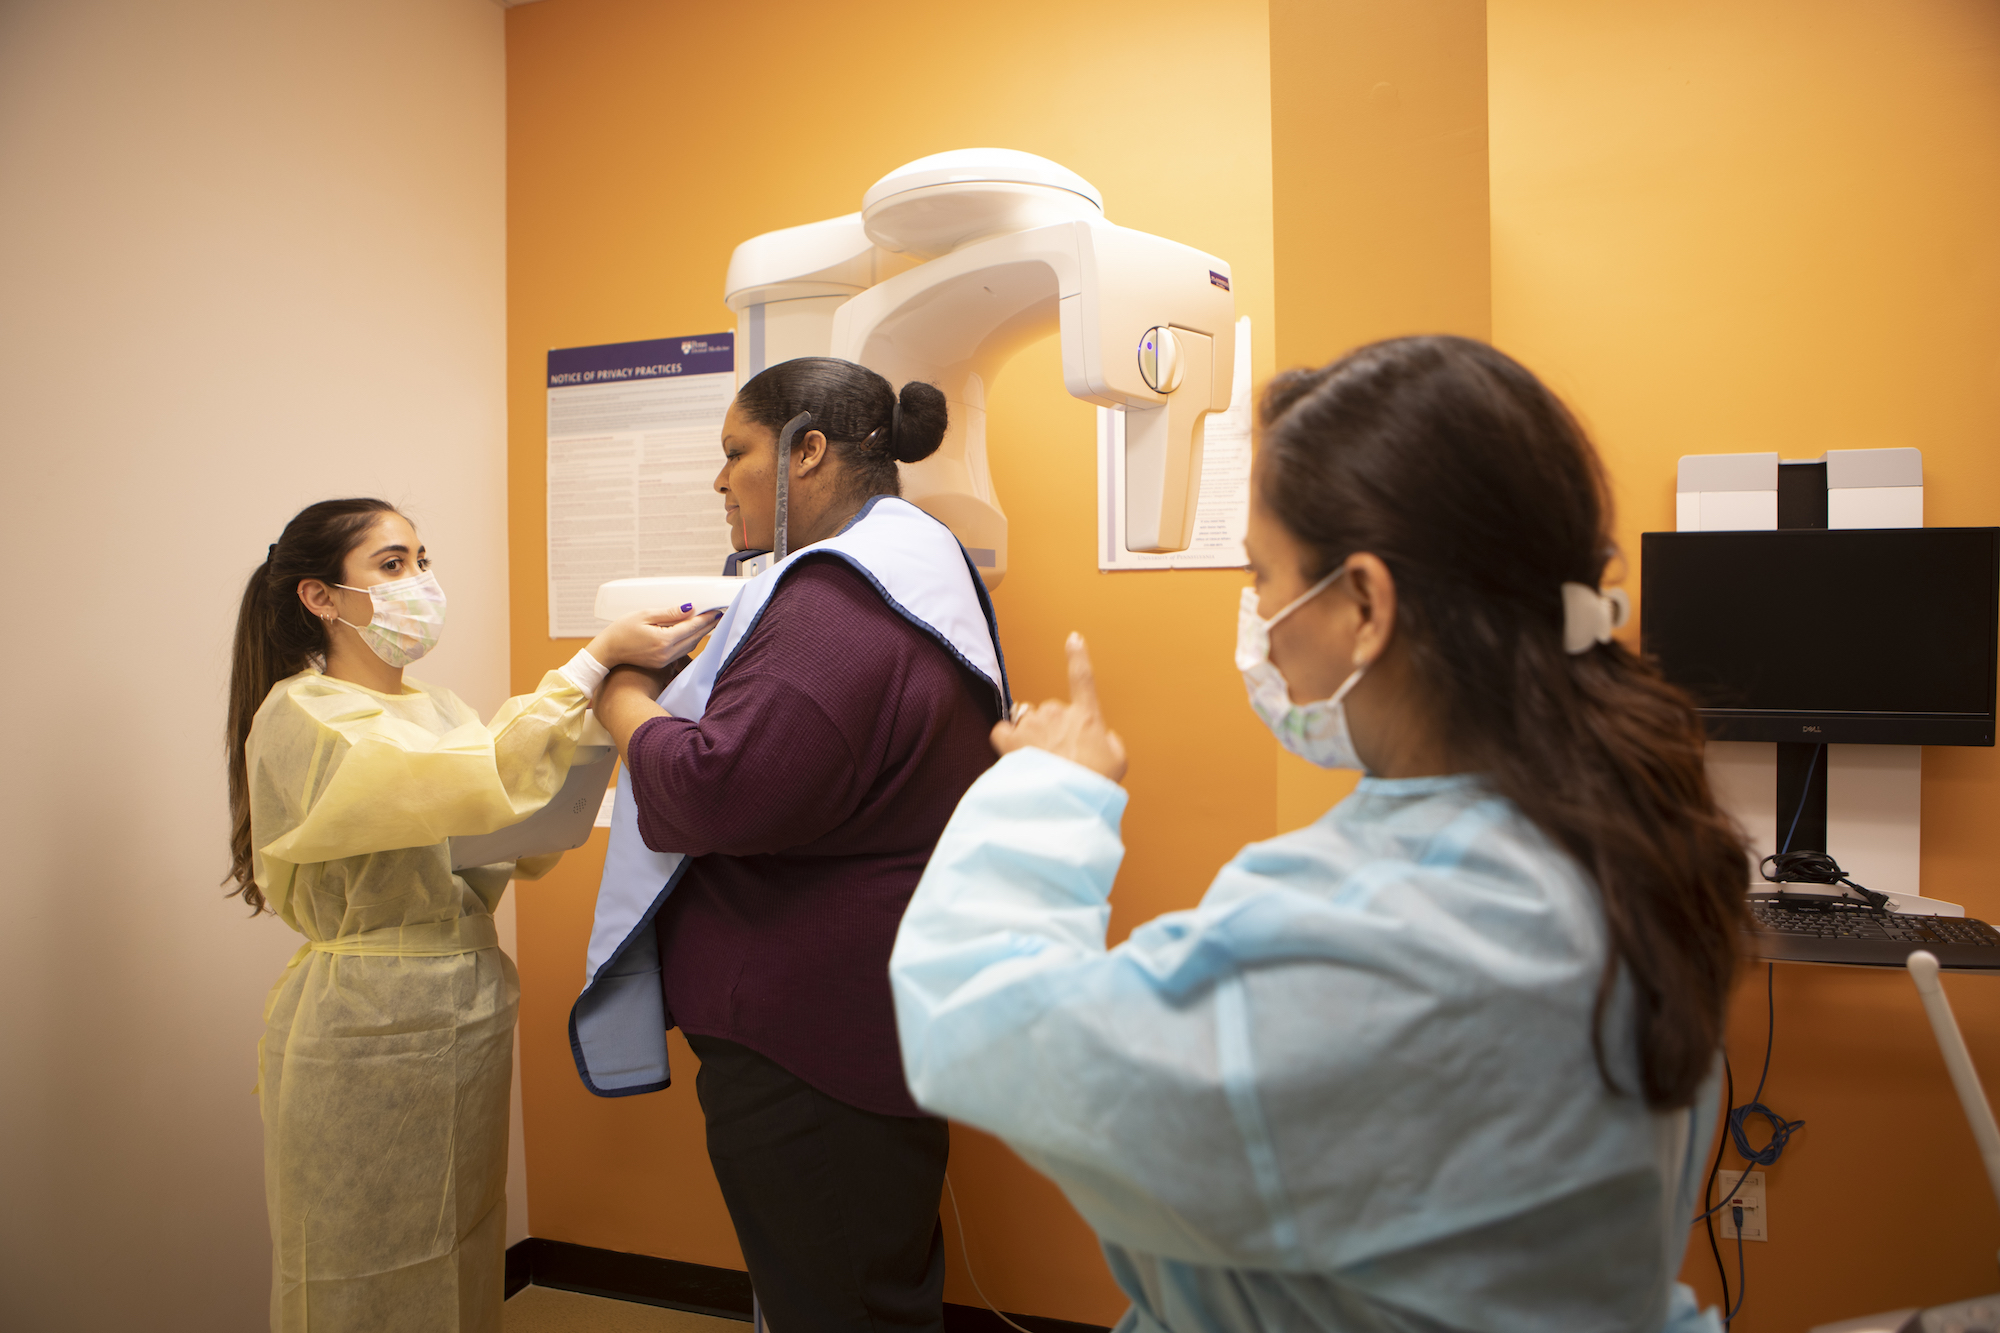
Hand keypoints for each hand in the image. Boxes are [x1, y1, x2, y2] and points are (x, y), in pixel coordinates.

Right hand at [587, 606, 722, 670]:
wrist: (607, 651)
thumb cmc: (621, 630)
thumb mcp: (644, 615)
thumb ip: (669, 613)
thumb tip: (689, 608)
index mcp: (662, 640)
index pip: (691, 628)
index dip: (705, 619)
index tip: (716, 611)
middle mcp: (666, 653)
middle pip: (694, 638)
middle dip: (707, 626)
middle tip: (717, 615)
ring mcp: (664, 660)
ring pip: (690, 646)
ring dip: (700, 635)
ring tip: (708, 622)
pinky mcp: (661, 664)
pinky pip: (682, 652)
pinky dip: (690, 641)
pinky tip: (693, 633)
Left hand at [990, 633, 1127, 781]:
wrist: (1068, 799)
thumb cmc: (1094, 783)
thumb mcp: (1118, 760)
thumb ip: (1110, 741)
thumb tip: (1102, 737)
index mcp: (1086, 715)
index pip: (1082, 678)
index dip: (1078, 657)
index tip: (1074, 639)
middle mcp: (1058, 713)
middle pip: (1050, 710)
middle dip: (1051, 728)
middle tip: (1058, 757)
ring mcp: (1033, 724)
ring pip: (1027, 720)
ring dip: (1029, 736)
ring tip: (1038, 762)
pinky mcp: (1011, 739)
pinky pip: (1002, 730)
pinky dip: (1005, 740)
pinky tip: (1014, 755)